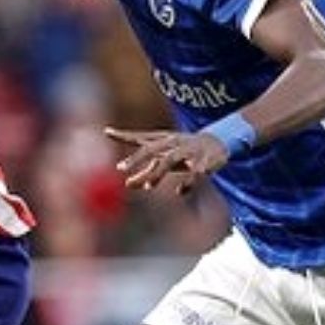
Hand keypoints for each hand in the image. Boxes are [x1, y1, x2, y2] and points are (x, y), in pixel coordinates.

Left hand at [105, 126, 229, 194]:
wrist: (218, 144)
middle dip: (136, 158)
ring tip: (148, 186)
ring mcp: (188, 150)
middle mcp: (173, 142)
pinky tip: (180, 191)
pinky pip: (193, 172)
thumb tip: (127, 184)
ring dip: (157, 172)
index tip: (107, 132)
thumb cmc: (185, 153)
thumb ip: (147, 171)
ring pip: (170, 159)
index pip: (140, 137)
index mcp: (162, 140)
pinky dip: (187, 183)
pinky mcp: (204, 161)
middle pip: (151, 148)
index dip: (124, 135)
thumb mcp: (166, 160)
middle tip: (122, 168)